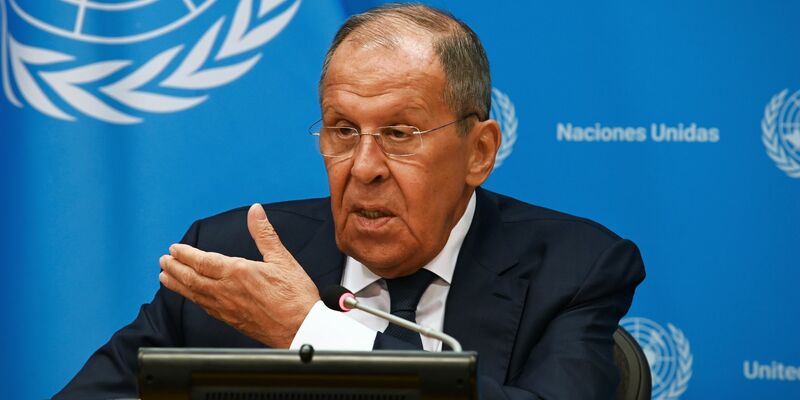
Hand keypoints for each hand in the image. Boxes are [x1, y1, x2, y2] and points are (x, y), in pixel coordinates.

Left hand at [159, 203, 319, 347]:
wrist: (301, 328)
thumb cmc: (295, 297)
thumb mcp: (282, 258)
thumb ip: (264, 233)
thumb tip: (255, 212)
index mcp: (237, 272)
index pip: (202, 261)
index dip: (185, 254)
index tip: (174, 249)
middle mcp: (226, 291)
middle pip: (191, 278)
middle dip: (175, 269)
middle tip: (163, 261)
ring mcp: (226, 308)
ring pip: (194, 295)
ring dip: (177, 285)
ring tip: (165, 278)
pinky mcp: (231, 320)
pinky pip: (204, 308)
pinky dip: (192, 299)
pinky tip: (192, 297)